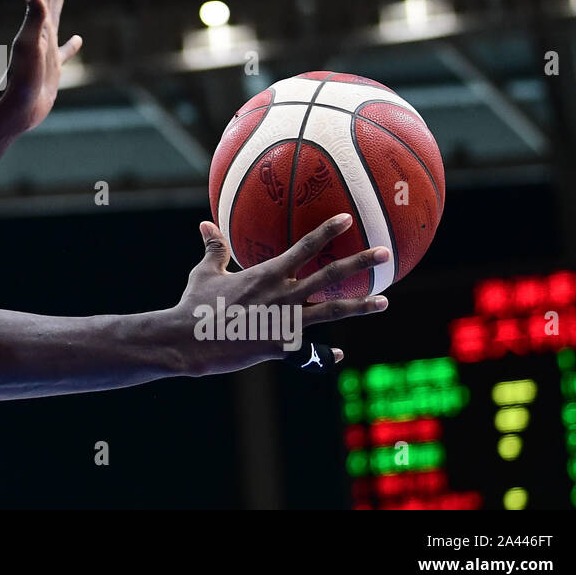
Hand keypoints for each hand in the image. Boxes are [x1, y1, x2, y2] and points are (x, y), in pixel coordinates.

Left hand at [0, 0, 82, 132]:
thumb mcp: (28, 43)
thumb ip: (32, 15)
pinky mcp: (52, 68)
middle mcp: (41, 33)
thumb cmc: (22, 78)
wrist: (17, 110)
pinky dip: (72, 46)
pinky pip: (65, 53)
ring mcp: (47, 50)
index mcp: (37, 25)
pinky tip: (78, 40)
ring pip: (55, 18)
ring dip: (56, 0)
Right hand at [166, 213, 389, 377]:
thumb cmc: (195, 304)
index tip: (348, 219)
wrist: (189, 340)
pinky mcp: (281, 347)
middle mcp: (283, 295)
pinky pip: (310, 351)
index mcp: (267, 274)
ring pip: (331, 311)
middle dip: (361, 262)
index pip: (304, 246)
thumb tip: (206, 223)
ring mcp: (286, 322)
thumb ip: (214, 248)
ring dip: (360, 306)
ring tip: (384, 302)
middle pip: (331, 275)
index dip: (327, 231)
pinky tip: (337, 355)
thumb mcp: (204, 273)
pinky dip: (325, 354)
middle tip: (386, 252)